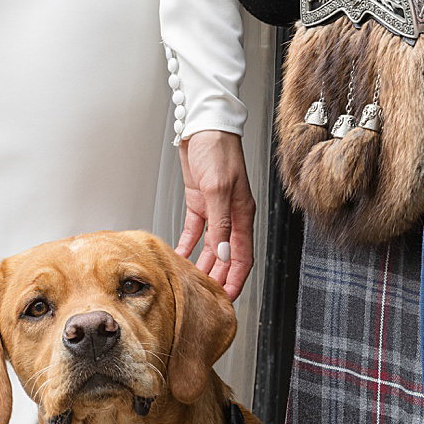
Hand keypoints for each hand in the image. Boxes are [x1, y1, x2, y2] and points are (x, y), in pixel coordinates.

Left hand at [176, 130, 255, 299]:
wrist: (204, 125)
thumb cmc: (217, 149)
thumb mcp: (218, 189)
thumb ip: (221, 225)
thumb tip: (224, 255)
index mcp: (242, 214)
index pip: (242, 256)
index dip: (236, 279)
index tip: (227, 298)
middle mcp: (231, 215)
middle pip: (227, 256)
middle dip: (218, 277)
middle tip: (206, 297)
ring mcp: (216, 209)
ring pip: (211, 247)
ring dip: (203, 265)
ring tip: (192, 282)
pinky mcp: (200, 202)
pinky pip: (195, 231)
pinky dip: (188, 246)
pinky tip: (180, 257)